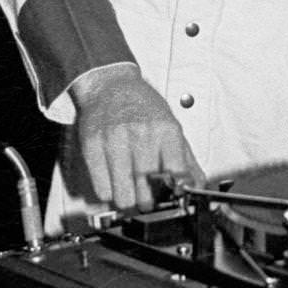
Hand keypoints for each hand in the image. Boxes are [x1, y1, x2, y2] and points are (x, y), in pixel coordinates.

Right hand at [69, 63, 202, 210]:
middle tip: (148, 200)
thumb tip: (196, 186)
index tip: (171, 197)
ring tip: (130, 195)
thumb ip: (186, 159)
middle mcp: (141, 135)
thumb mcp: (171, 126)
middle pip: (147, 191)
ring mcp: (115, 141)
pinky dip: (109, 194)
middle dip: (149, 203)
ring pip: (123, 196)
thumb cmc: (142, 106)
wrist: (110, 85)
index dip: (174, 192)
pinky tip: (114, 183)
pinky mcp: (92, 147)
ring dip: (128, 202)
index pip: (176, 174)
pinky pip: (101, 189)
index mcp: (166, 130)